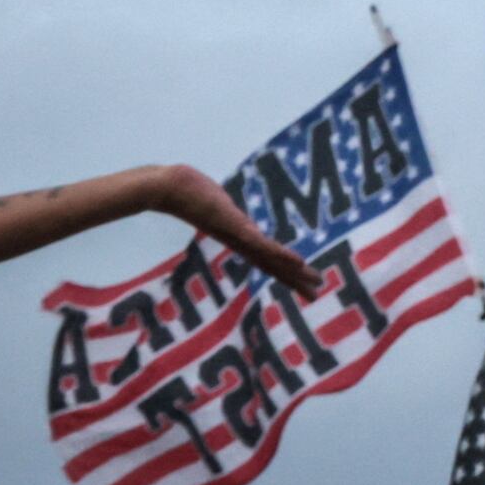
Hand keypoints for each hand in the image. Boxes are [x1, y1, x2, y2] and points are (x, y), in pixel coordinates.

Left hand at [143, 165, 319, 294]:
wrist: (168, 190)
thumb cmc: (187, 191)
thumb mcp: (212, 201)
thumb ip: (221, 208)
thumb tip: (223, 207)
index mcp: (237, 238)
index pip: (266, 259)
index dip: (285, 272)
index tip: (301, 284)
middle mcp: (240, 242)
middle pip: (272, 265)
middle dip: (295, 280)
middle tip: (316, 295)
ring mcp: (238, 236)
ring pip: (272, 258)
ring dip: (294, 271)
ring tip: (313, 281)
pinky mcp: (236, 228)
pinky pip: (263, 245)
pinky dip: (282, 255)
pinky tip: (298, 261)